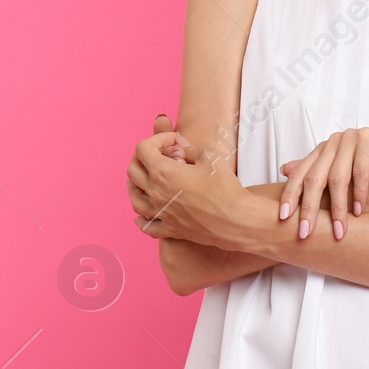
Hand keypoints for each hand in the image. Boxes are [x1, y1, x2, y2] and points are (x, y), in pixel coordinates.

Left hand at [128, 126, 248, 250]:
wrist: (236, 220)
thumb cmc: (225, 187)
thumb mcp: (209, 157)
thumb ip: (189, 149)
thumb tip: (180, 148)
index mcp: (162, 173)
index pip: (143, 148)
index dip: (158, 138)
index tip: (175, 141)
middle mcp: (155, 194)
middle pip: (133, 171)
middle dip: (143, 157)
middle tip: (161, 155)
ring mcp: (161, 213)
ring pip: (134, 198)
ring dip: (136, 184)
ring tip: (146, 179)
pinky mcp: (170, 229)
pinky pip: (146, 226)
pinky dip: (141, 219)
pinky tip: (141, 215)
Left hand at [277, 126, 368, 241]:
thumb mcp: (345, 176)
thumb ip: (318, 174)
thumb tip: (283, 170)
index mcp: (324, 149)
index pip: (300, 174)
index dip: (290, 196)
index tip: (283, 220)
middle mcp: (335, 141)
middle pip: (314, 177)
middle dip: (309, 208)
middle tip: (305, 232)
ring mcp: (353, 137)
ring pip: (338, 177)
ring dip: (338, 208)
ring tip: (339, 232)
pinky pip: (362, 169)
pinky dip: (360, 193)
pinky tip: (359, 212)